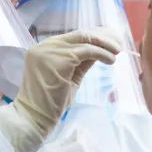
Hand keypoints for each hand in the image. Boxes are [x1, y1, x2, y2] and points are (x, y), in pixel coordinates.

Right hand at [0, 29, 120, 151]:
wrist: (33, 118)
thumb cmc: (49, 103)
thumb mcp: (68, 77)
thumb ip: (80, 63)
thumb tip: (100, 50)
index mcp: (43, 48)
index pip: (72, 37)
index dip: (93, 37)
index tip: (110, 42)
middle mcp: (44, 46)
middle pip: (79, 34)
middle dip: (102, 37)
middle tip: (118, 45)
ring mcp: (50, 51)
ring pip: (84, 40)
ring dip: (105, 45)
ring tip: (117, 52)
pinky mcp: (59, 59)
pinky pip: (87, 51)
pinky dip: (102, 54)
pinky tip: (111, 60)